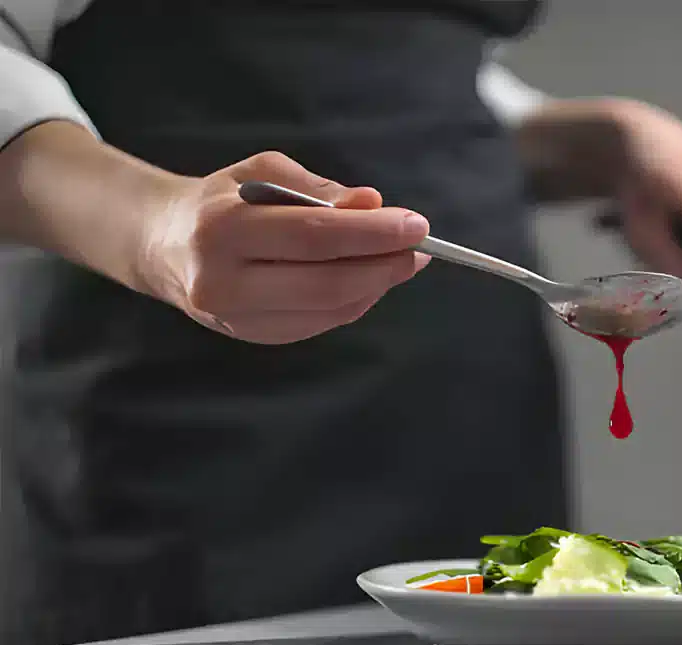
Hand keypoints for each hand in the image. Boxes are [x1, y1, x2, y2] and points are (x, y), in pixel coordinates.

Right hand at [143, 151, 431, 343]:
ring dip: (378, 285)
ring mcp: (237, 318)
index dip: (373, 233)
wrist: (163, 244)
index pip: (314, 236)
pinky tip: (372, 278)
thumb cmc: (223, 199)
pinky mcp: (254, 337)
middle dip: (385, 265)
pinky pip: (321, 322)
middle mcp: (223, 281)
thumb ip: (320, 190)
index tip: (417, 224)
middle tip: (421, 247)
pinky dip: (356, 300)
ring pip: (330, 310)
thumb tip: (373, 206)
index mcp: (221, 228)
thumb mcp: (263, 173)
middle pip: (327, 283)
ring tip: (404, 259)